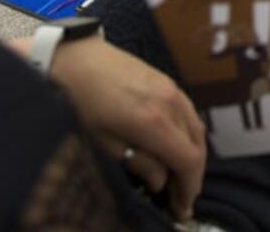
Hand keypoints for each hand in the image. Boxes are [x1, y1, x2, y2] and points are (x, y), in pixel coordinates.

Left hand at [49, 38, 206, 219]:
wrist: (72, 59)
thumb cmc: (81, 103)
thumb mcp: (103, 143)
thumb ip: (138, 164)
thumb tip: (161, 181)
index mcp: (154, 123)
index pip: (189, 161)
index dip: (189, 188)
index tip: (181, 210)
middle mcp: (171, 104)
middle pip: (197, 146)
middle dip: (192, 176)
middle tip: (179, 199)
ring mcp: (171, 88)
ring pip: (196, 128)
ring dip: (191, 154)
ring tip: (178, 175)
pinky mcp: (166, 79)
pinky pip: (188, 112)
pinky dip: (187, 134)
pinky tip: (175, 144)